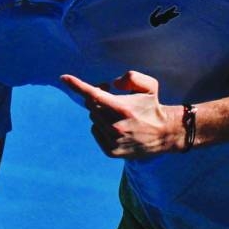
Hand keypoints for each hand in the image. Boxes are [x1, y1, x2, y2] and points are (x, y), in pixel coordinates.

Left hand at [60, 70, 185, 157]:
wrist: (165, 134)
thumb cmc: (153, 106)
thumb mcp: (150, 85)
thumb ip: (131, 77)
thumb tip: (112, 84)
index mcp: (123, 108)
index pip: (94, 94)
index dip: (77, 85)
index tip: (63, 78)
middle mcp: (116, 126)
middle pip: (91, 105)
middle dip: (96, 97)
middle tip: (108, 93)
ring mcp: (113, 140)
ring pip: (93, 119)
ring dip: (100, 112)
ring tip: (118, 113)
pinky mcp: (111, 151)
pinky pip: (95, 131)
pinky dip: (101, 126)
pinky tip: (116, 126)